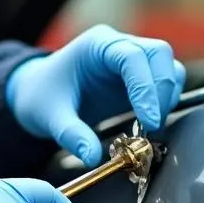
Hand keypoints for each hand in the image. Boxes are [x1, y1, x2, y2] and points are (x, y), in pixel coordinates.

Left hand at [6, 25, 185, 168]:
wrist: (36, 94)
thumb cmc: (40, 97)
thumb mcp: (49, 117)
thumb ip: (72, 135)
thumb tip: (94, 157)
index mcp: (96, 45)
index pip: (132, 56)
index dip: (146, 87)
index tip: (149, 120)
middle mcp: (118, 46)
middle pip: (159, 54)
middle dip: (162, 89)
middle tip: (153, 124)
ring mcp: (130, 60)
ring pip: (168, 66)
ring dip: (167, 96)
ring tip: (150, 126)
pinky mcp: (137, 78)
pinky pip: (163, 83)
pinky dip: (164, 102)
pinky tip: (149, 123)